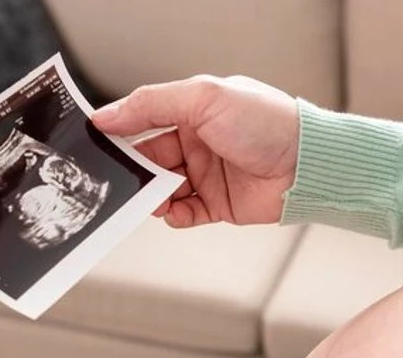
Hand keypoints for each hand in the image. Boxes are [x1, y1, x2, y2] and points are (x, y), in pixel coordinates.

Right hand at [92, 76, 299, 228]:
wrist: (306, 164)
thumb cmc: (264, 122)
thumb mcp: (202, 98)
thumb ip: (151, 104)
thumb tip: (106, 115)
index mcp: (194, 110)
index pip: (146, 119)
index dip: (121, 131)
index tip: (96, 143)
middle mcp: (199, 142)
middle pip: (150, 158)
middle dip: (133, 169)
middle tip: (116, 178)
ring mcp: (209, 174)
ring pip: (164, 188)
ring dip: (151, 195)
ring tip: (150, 198)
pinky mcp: (220, 204)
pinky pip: (186, 212)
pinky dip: (174, 215)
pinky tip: (173, 211)